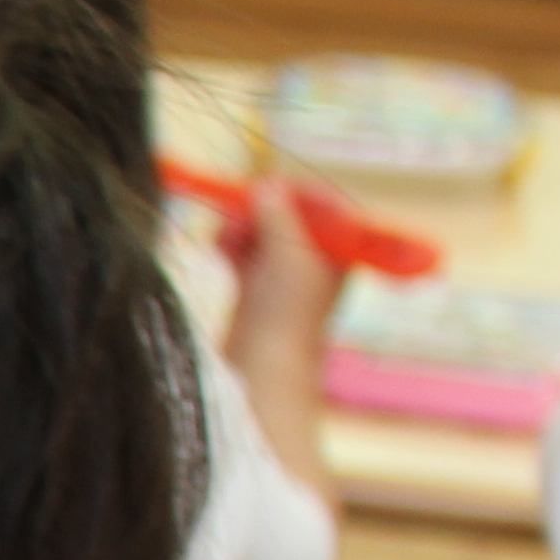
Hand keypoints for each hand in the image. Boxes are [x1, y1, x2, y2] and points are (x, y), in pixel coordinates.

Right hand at [224, 177, 349, 503]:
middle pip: (290, 216)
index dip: (293, 190)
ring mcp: (288, 279)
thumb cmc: (286, 318)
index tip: (263, 184)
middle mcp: (319, 263)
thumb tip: (268, 186)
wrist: (264, 375)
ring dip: (242, 226)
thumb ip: (279, 215)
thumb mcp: (288, 255)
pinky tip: (217, 245)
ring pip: (264, 234)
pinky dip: (231, 246)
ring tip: (222, 232)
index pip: (325, 204)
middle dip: (261, 209)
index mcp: (342, 252)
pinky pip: (246, 255)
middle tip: (237, 207)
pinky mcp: (258, 295)